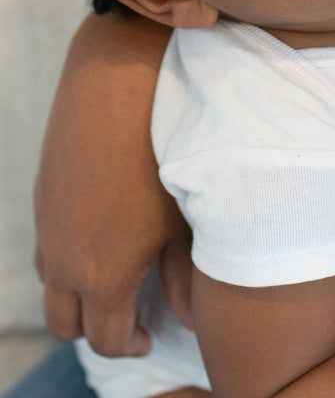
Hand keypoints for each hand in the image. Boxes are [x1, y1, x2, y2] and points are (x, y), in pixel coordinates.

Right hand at [33, 10, 191, 354]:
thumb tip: (189, 320)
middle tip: (129, 317)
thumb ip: (183, 278)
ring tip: (116, 278)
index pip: (106, 339)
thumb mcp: (184, 220)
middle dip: (95, 328)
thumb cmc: (163, 154)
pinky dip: (67, 257)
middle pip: (66, 323)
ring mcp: (47, 229)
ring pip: (51, 284)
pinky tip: (101, 235)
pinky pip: (47, 246)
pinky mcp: (44, 197)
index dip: (129, 346)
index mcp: (102, 275)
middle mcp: (64, 261)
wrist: (117, 91)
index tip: (148, 337)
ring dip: (78, 292)